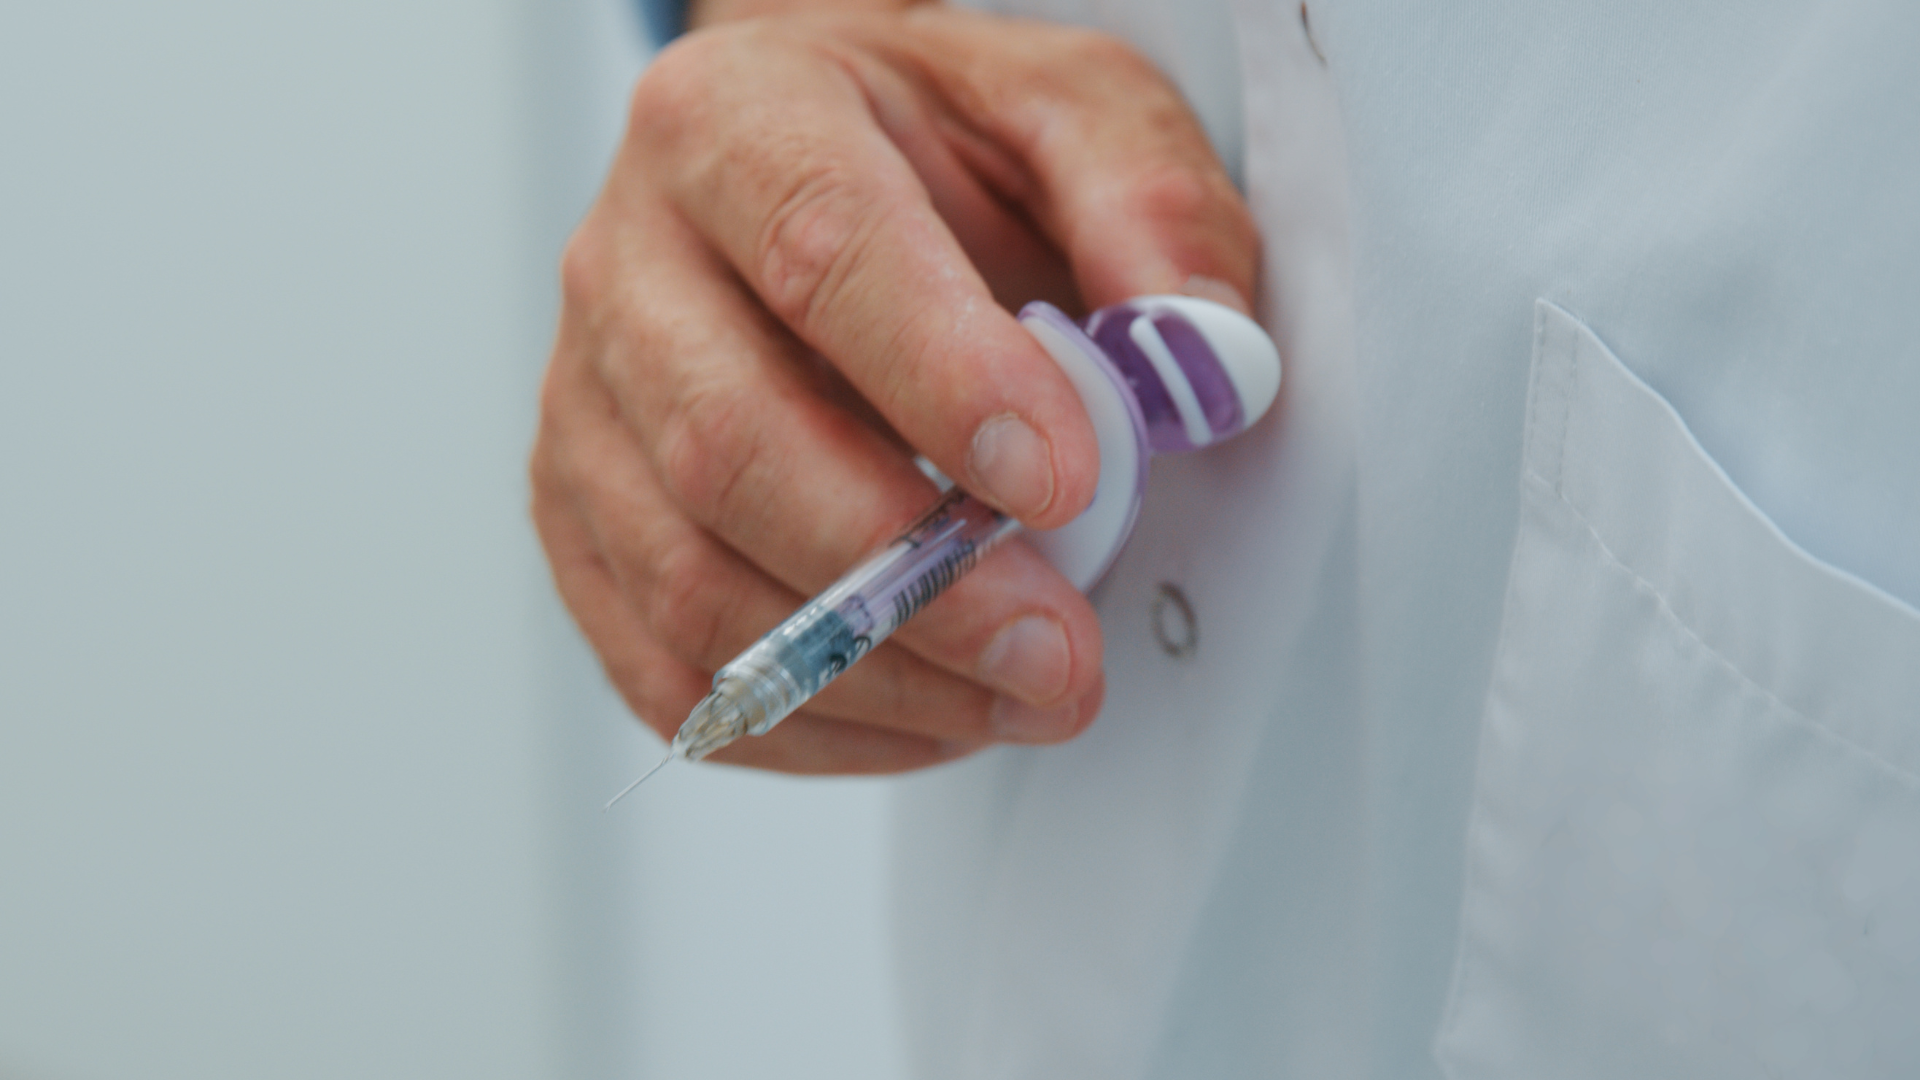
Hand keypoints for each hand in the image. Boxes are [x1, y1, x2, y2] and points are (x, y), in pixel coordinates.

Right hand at [531, 4, 1256, 772]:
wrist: (813, 175)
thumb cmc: (933, 149)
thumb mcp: (1068, 113)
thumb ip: (1147, 206)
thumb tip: (1203, 363)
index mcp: (737, 121)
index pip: (818, 251)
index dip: (940, 381)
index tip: (1063, 481)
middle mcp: (627, 262)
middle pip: (730, 446)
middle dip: (906, 577)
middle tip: (1058, 648)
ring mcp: (586, 403)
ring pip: (687, 581)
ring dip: (870, 676)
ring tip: (1023, 695)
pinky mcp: (582, 521)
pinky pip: (661, 666)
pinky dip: (802, 725)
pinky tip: (929, 715)